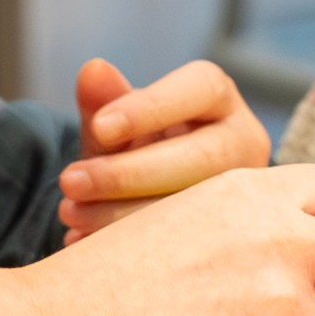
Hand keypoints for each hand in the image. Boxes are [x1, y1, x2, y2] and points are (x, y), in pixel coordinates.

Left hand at [56, 55, 272, 235]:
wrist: (150, 192)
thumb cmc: (137, 146)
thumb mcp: (117, 124)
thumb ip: (105, 100)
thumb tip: (93, 69)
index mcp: (218, 98)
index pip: (200, 88)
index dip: (151, 108)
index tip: (101, 127)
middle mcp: (243, 141)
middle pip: (203, 157)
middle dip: (130, 174)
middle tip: (70, 182)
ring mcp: (243, 193)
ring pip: (196, 208)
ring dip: (123, 215)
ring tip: (70, 214)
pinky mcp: (230, 234)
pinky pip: (185, 245)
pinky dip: (127, 246)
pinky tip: (83, 242)